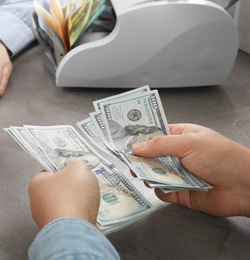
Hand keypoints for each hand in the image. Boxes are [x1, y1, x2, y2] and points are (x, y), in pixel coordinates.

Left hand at [28, 160, 100, 228]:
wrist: (75, 231)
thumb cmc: (71, 198)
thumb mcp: (79, 168)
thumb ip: (78, 164)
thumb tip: (79, 167)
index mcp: (36, 183)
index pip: (49, 172)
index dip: (64, 169)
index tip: (74, 170)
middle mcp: (37, 203)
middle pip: (59, 190)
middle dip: (73, 188)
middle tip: (83, 186)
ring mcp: (46, 220)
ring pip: (66, 206)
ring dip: (78, 204)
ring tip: (88, 202)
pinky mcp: (58, 233)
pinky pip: (72, 221)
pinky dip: (81, 218)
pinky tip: (88, 216)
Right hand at [132, 123, 249, 216]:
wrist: (244, 186)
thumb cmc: (223, 158)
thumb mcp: (189, 143)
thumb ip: (160, 145)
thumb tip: (137, 147)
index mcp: (182, 136)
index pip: (155, 134)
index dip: (140, 137)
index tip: (125, 140)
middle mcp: (178, 155)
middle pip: (151, 156)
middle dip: (140, 159)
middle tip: (129, 161)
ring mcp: (179, 174)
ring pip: (154, 173)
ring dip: (148, 174)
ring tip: (143, 174)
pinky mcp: (180, 192)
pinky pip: (162, 191)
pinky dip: (159, 190)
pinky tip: (160, 187)